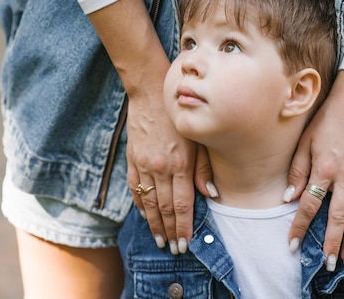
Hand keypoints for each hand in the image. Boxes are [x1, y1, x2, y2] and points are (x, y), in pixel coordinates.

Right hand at [125, 90, 196, 254]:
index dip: (183, 226)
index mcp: (180, 163)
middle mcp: (160, 168)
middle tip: (174, 249)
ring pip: (148, 202)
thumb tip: (210, 195)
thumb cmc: (180, 115)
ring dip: (154, 224)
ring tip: (159, 240)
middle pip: (164, 208)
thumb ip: (204, 168)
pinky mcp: (132, 159)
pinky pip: (135, 188)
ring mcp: (144, 165)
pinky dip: (140, 205)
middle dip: (170, 231)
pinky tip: (145, 216)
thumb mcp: (199, 138)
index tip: (185, 243)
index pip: (181, 204)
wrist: (151, 93)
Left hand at [286, 70, 343, 269]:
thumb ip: (297, 169)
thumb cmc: (326, 117)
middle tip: (327, 264)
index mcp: (324, 168)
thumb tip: (289, 197)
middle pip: (338, 217)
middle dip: (331, 243)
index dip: (299, 227)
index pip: (309, 205)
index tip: (292, 245)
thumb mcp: (305, 139)